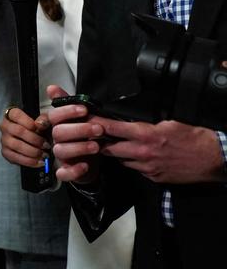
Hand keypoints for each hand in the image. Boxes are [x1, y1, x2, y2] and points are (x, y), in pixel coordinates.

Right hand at [0, 105, 50, 168]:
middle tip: (46, 145)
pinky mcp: (5, 152)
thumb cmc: (38, 130)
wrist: (34, 142)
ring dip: (33, 152)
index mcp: (11, 115)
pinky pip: (15, 158)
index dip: (29, 122)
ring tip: (44, 154)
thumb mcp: (43, 121)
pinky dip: (29, 161)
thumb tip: (39, 124)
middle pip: (18, 131)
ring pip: (16, 145)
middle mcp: (5, 126)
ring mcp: (4, 140)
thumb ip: (44, 120)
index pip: (16, 115)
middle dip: (35, 139)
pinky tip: (39, 162)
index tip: (41, 129)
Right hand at [47, 84, 103, 183]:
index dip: (67, 112)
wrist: (88, 161)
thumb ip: (66, 103)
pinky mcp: (65, 171)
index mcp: (56, 125)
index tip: (84, 110)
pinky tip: (85, 165)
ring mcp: (59, 156)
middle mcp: (55, 140)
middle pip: (58, 132)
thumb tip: (51, 88)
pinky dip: (74, 170)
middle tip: (99, 129)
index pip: (54, 116)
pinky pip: (63, 173)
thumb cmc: (82, 136)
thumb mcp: (78, 118)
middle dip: (79, 129)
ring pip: (61, 150)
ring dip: (79, 147)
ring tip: (96, 146)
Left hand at [96, 117, 225, 183]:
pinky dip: (133, 163)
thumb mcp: (169, 123)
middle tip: (94, 137)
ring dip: (118, 154)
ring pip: (122, 161)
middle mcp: (143, 152)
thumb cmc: (194, 137)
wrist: (213, 159)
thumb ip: (147, 124)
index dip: (96, 124)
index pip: (112, 128)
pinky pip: (136, 169)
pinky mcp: (154, 177)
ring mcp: (148, 167)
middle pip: (110, 149)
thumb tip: (131, 123)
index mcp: (146, 135)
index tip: (85, 120)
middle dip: (101, 143)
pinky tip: (137, 157)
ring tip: (117, 146)